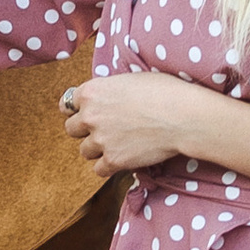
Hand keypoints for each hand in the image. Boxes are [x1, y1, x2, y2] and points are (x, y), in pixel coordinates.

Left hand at [62, 69, 249, 186]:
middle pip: (71, 129)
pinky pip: (98, 169)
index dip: (78, 110)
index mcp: (92, 92)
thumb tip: (107, 98)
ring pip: (84, 151)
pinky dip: (108, 166)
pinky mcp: (113, 160)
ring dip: (97, 149)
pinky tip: (122, 158)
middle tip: (103, 130)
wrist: (182, 115)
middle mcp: (90, 116)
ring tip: (117, 144)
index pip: (67, 104)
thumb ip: (109, 90)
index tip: (87, 114)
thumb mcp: (130, 79)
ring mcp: (100, 140)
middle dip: (85, 130)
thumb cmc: (164, 91)